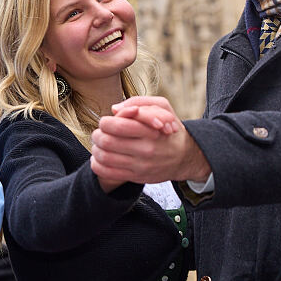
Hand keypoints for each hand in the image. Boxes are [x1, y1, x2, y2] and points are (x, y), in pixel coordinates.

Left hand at [90, 97, 209, 183]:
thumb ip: (138, 103)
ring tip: (100, 144)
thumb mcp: (162, 107)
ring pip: (104, 157)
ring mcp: (140, 166)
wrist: (185, 157)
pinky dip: (97, 165)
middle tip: (101, 132)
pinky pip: (107, 173)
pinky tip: (101, 158)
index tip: (108, 122)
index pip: (115, 125)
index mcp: (149, 131)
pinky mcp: (136, 177)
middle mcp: (145, 150)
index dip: (105, 122)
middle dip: (97, 134)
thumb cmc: (168, 130)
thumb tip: (114, 109)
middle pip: (106, 141)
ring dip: (96, 149)